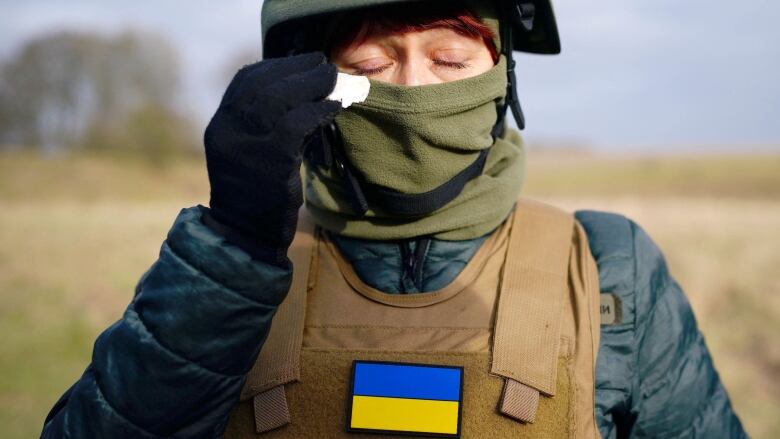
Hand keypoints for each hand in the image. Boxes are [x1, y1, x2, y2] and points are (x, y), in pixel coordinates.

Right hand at [203, 52, 341, 266]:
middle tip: (324, 65)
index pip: (245, 81)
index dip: (276, 66)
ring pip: (280, 98)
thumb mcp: (248, 153)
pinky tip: (334, 108)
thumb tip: (302, 95)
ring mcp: (247, 144)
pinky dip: (318, 111)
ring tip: (333, 80)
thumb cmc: (255, 196)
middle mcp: (228, 129)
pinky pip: (297, 123)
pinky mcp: (270, 160)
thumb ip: (263, 125)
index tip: (301, 63)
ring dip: (311, 84)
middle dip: (297, 69)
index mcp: (221, 125)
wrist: (244, 236)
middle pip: (264, 84)